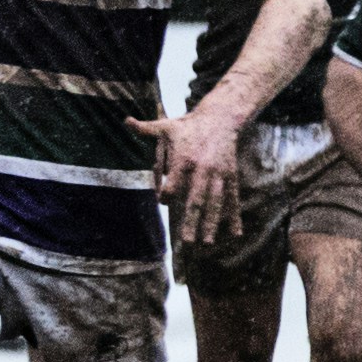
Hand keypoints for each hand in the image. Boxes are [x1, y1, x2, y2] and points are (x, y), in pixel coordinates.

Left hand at [134, 107, 248, 245]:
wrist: (221, 118)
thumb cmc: (188, 126)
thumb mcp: (165, 125)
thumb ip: (145, 128)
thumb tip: (126, 121)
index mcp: (185, 159)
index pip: (173, 183)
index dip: (166, 193)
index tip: (163, 200)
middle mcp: (203, 170)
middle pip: (196, 199)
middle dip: (192, 221)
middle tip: (186, 242)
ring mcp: (219, 175)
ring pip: (216, 203)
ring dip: (212, 224)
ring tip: (207, 243)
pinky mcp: (231, 176)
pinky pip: (232, 199)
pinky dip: (234, 217)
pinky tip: (235, 234)